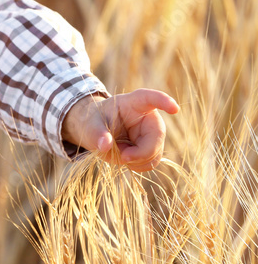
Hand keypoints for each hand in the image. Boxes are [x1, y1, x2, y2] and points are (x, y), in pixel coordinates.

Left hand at [61, 89, 179, 171]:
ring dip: (136, 160)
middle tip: (122, 156)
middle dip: (141, 152)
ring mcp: (151, 134)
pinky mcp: (151, 147)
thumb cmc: (94, 122)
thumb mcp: (90, 125)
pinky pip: (152, 162)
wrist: (95, 131)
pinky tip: (125, 159)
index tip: (174, 108)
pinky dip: (138, 165)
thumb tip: (104, 146)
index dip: (164, 102)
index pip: (150, 98)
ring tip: (118, 152)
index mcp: (133, 103)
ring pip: (156, 154)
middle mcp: (148, 118)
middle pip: (156, 137)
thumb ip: (96, 133)